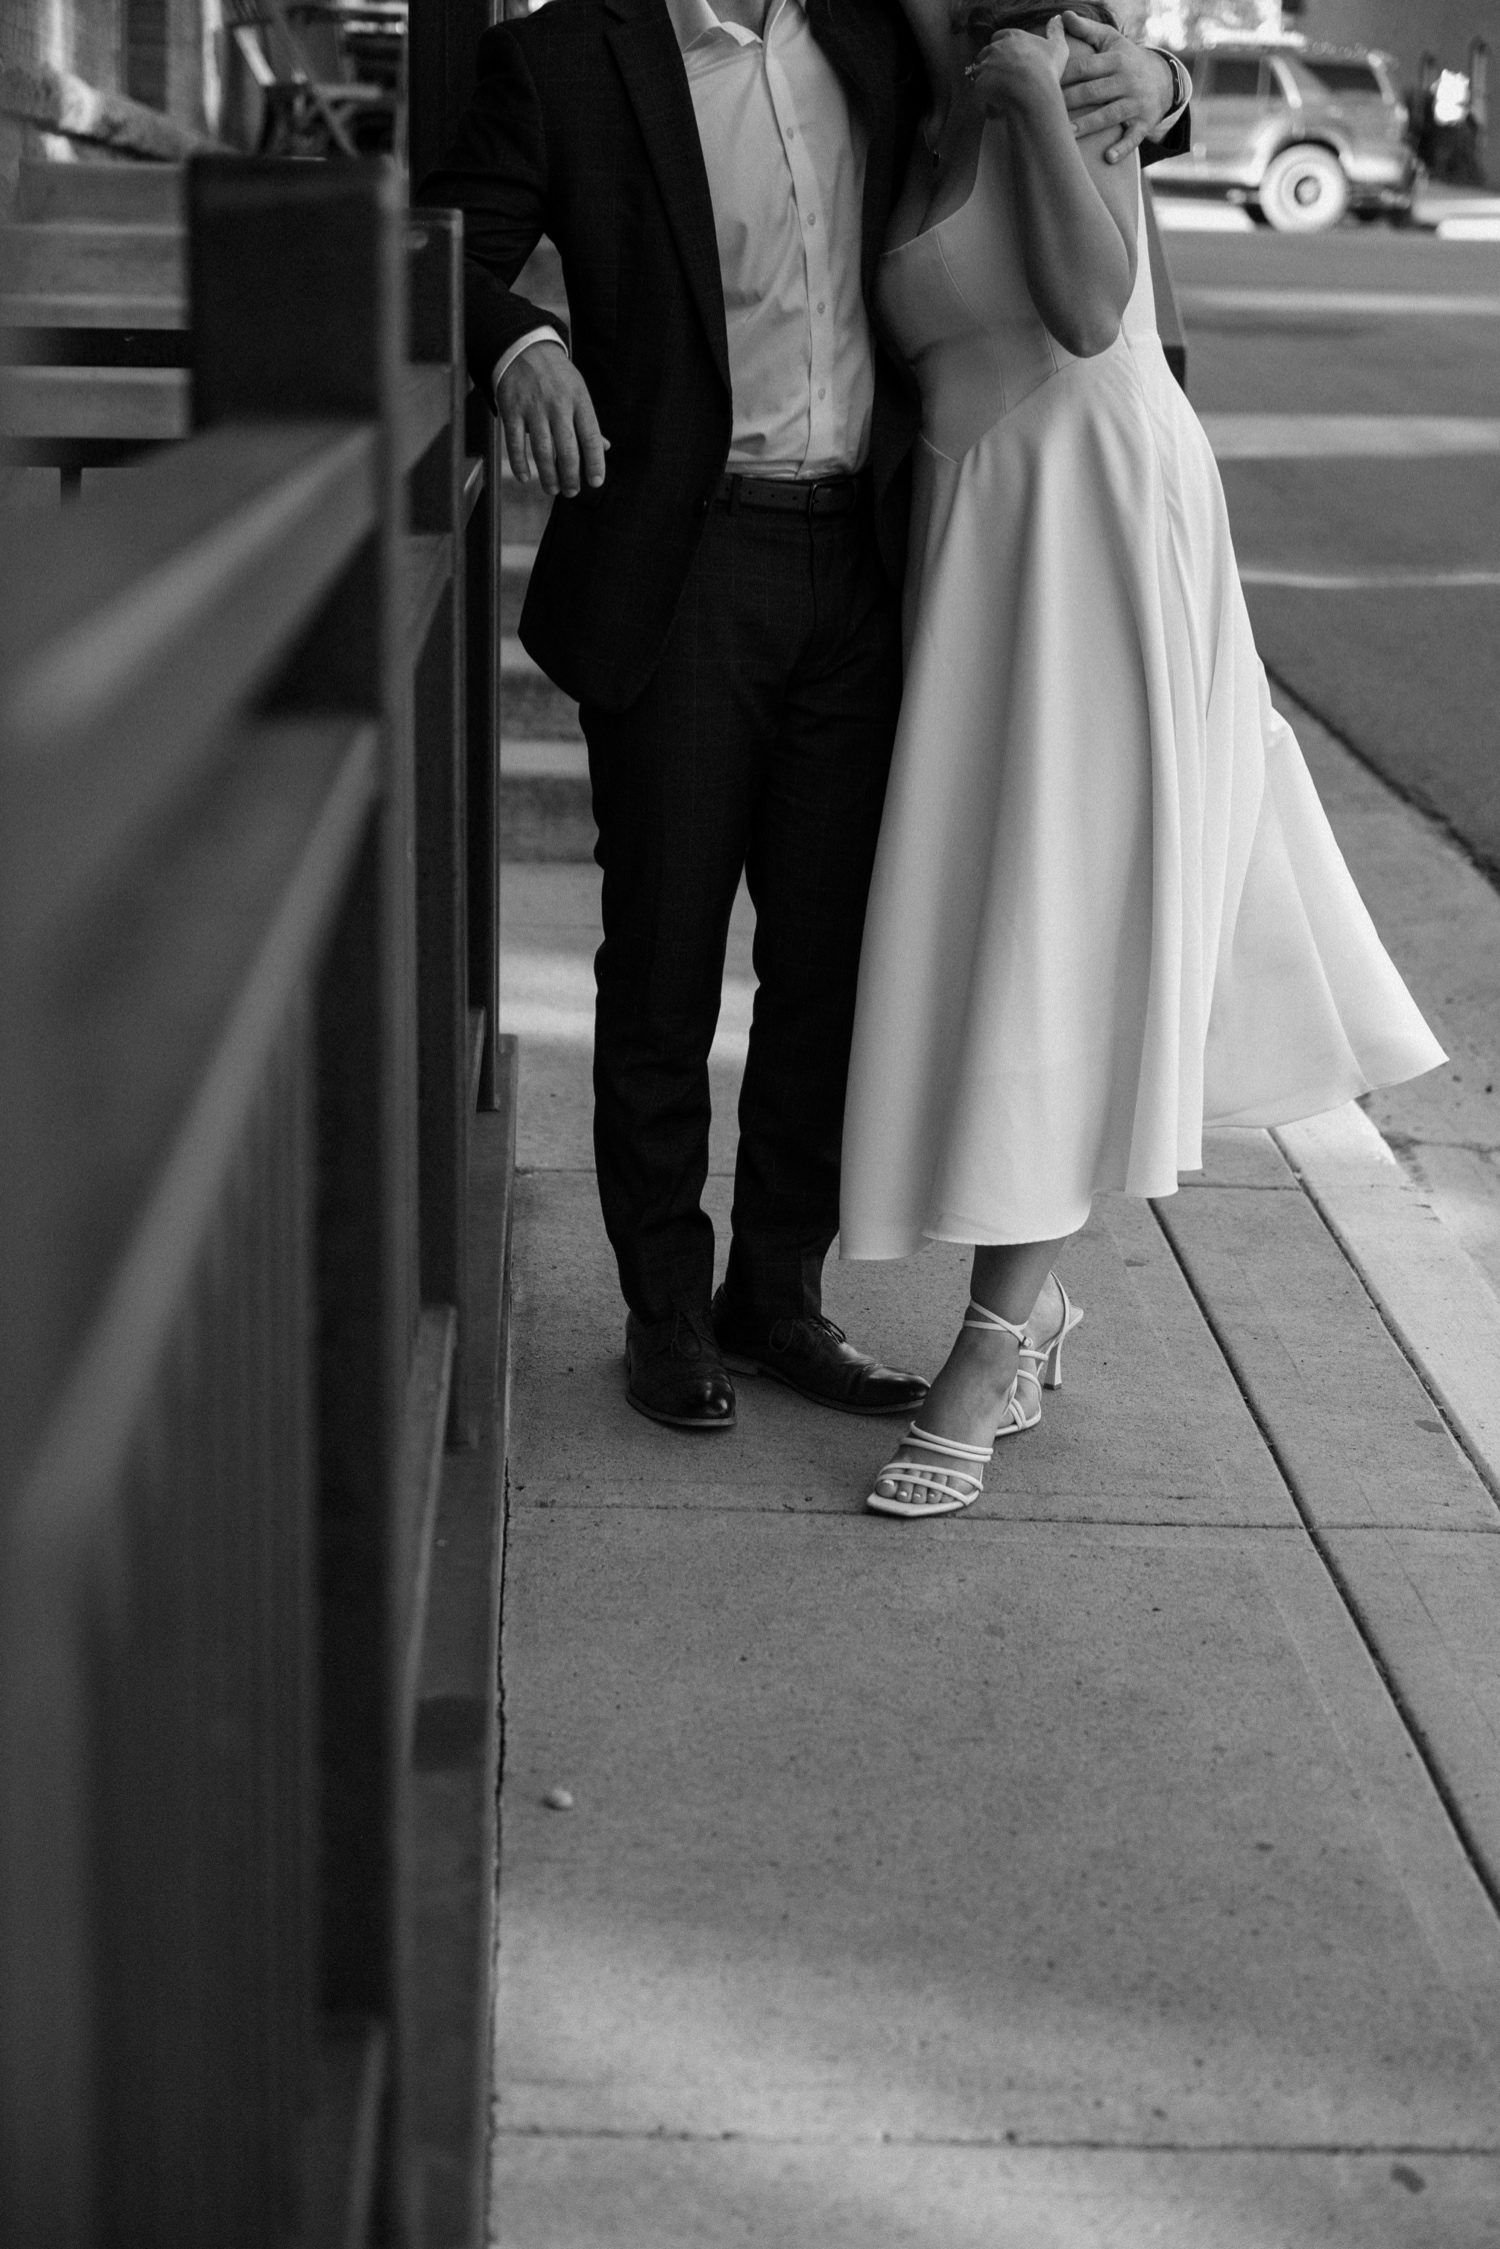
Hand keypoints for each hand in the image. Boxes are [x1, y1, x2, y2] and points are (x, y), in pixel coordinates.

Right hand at [495, 339, 607, 497]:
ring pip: (542, 450)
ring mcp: (533, 408)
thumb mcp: (579, 392)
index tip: (595, 482)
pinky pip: (515, 442)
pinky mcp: (512, 410)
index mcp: (579, 401)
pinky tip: (525, 477)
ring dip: (548, 475)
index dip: (595, 463)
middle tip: (571, 492)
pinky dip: (519, 463)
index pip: (591, 437)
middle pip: (567, 449)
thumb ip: (589, 422)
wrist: (524, 348)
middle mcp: (558, 406)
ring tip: (552, 490)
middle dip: (570, 476)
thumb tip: (605, 448)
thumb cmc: (556, 376)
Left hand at [968, 16, 1068, 117]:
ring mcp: (985, 66)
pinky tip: (998, 112)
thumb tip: (1057, 19)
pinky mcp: (980, 85)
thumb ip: (1055, 32)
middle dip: (991, 66)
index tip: (1008, 61)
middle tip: (1003, 81)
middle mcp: (995, 48)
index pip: (998, 37)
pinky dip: (987, 104)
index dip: (1001, 49)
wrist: (1035, 91)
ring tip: (1000, 98)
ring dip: (987, 85)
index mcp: (1012, 36)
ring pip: (980, 75)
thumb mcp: (1058, 47)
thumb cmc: (1048, 69)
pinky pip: (980, 96)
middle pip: (985, 54)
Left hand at [1059, 12, 1175, 163]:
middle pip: (1094, 92)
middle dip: (1070, 101)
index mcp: (1116, 61)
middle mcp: (1126, 81)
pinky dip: (1122, 148)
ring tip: (1067, 133)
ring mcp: (1136, 103)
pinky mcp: (1144, 123)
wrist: (1163, 79)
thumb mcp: (1112, 41)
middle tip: (1045, 110)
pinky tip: (1108, 158)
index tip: (1043, 82)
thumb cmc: (1127, 59)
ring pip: (1109, 115)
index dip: (1064, 75)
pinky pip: (1133, 137)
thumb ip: (1087, 30)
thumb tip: (1062, 16)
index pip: (1086, 68)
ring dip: (1089, 125)